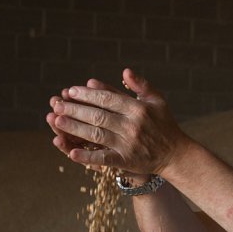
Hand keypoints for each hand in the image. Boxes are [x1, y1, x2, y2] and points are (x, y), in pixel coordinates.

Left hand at [47, 68, 186, 174]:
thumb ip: (141, 85)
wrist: (176, 154)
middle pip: (97, 115)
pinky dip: (87, 157)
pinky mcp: (127, 161)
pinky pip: (104, 158)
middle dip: (75, 109)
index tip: (70, 91)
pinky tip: (71, 153)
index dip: (87, 94)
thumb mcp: (157, 100)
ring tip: (56, 121)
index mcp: (138, 108)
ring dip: (74, 128)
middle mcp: (133, 125)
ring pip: (96, 134)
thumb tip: (125, 71)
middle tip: (56, 104)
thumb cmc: (164, 124)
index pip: (107, 99)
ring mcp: (128, 144)